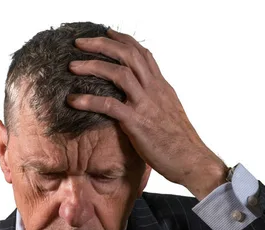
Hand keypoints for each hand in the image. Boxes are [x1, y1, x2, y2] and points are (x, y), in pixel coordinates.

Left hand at [67, 27, 227, 197]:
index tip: (107, 33)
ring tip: (72, 66)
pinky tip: (73, 101)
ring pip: (118, 73)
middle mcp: (154, 90)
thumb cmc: (180, 144)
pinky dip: (88, 101)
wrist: (192, 160)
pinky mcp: (137, 122)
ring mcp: (146, 104)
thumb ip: (156, 102)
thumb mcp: (170, 114)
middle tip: (80, 43)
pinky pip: (109, 106)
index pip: (143, 54)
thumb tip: (146, 101)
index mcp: (161, 87)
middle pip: (128, 55)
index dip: (124, 41)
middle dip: (102, 44)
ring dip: (92, 66)